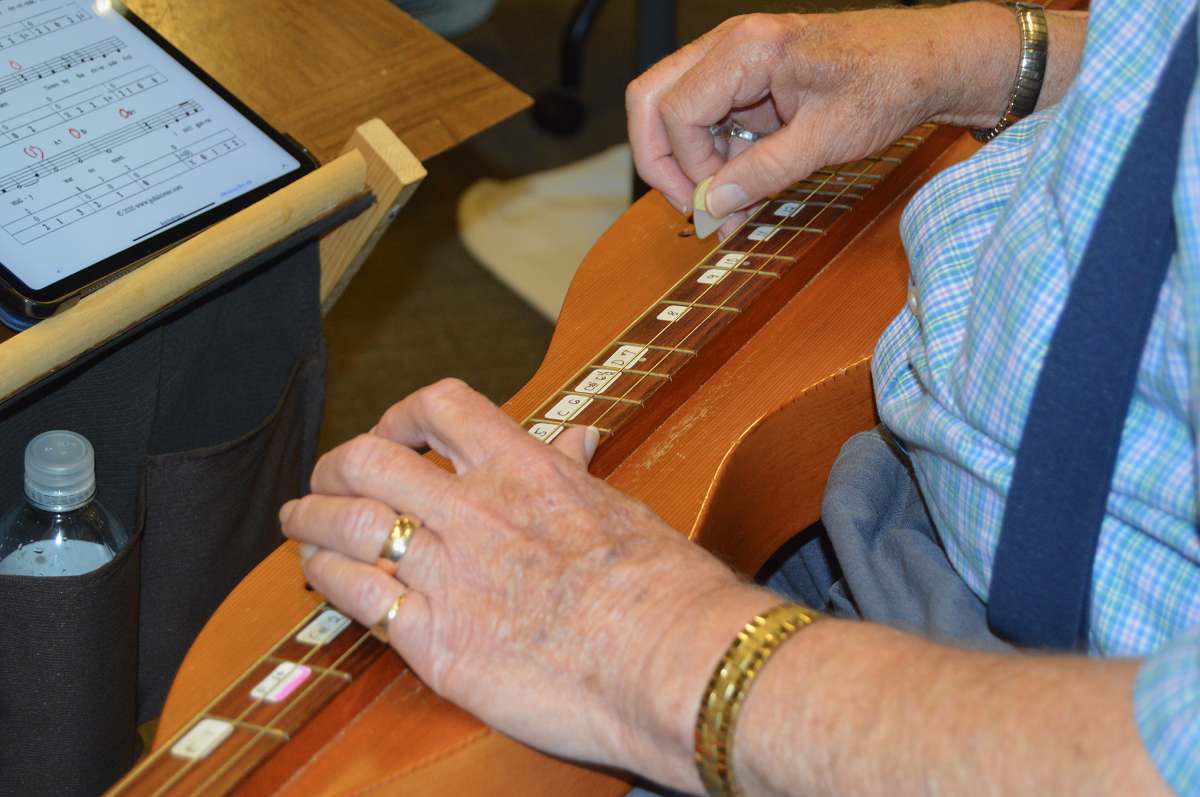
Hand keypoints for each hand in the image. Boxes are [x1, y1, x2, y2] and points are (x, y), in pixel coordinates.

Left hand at [279, 379, 769, 785]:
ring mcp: (450, 575)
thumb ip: (577, 476)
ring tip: (302, 523)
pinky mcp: (437, 643)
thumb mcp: (622, 511)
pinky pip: (356, 597)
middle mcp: (476, 512)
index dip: (402, 413)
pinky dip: (326, 578)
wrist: (670, 665)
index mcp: (525, 471)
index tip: (395, 432)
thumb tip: (576, 439)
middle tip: (327, 480)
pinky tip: (318, 577)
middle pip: (368, 462)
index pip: (442, 408)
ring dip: (312, 519)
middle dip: (336, 466)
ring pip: (347, 525)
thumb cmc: (664, 591)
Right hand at [626, 4, 1017, 232]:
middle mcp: (730, 46)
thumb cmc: (888, 83)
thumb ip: (762, 173)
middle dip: (660, 159)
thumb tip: (711, 205)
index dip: (688, 166)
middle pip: (651, 99)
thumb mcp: (825, 140)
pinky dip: (717, 158)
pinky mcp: (749, 81)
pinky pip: (710, 120)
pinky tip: (742, 190)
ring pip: (673, 111)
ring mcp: (736, 61)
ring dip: (692, 163)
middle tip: (690, 204)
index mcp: (746, 49)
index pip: (676, 112)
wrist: (929, 62)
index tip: (717, 201)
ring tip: (727, 207)